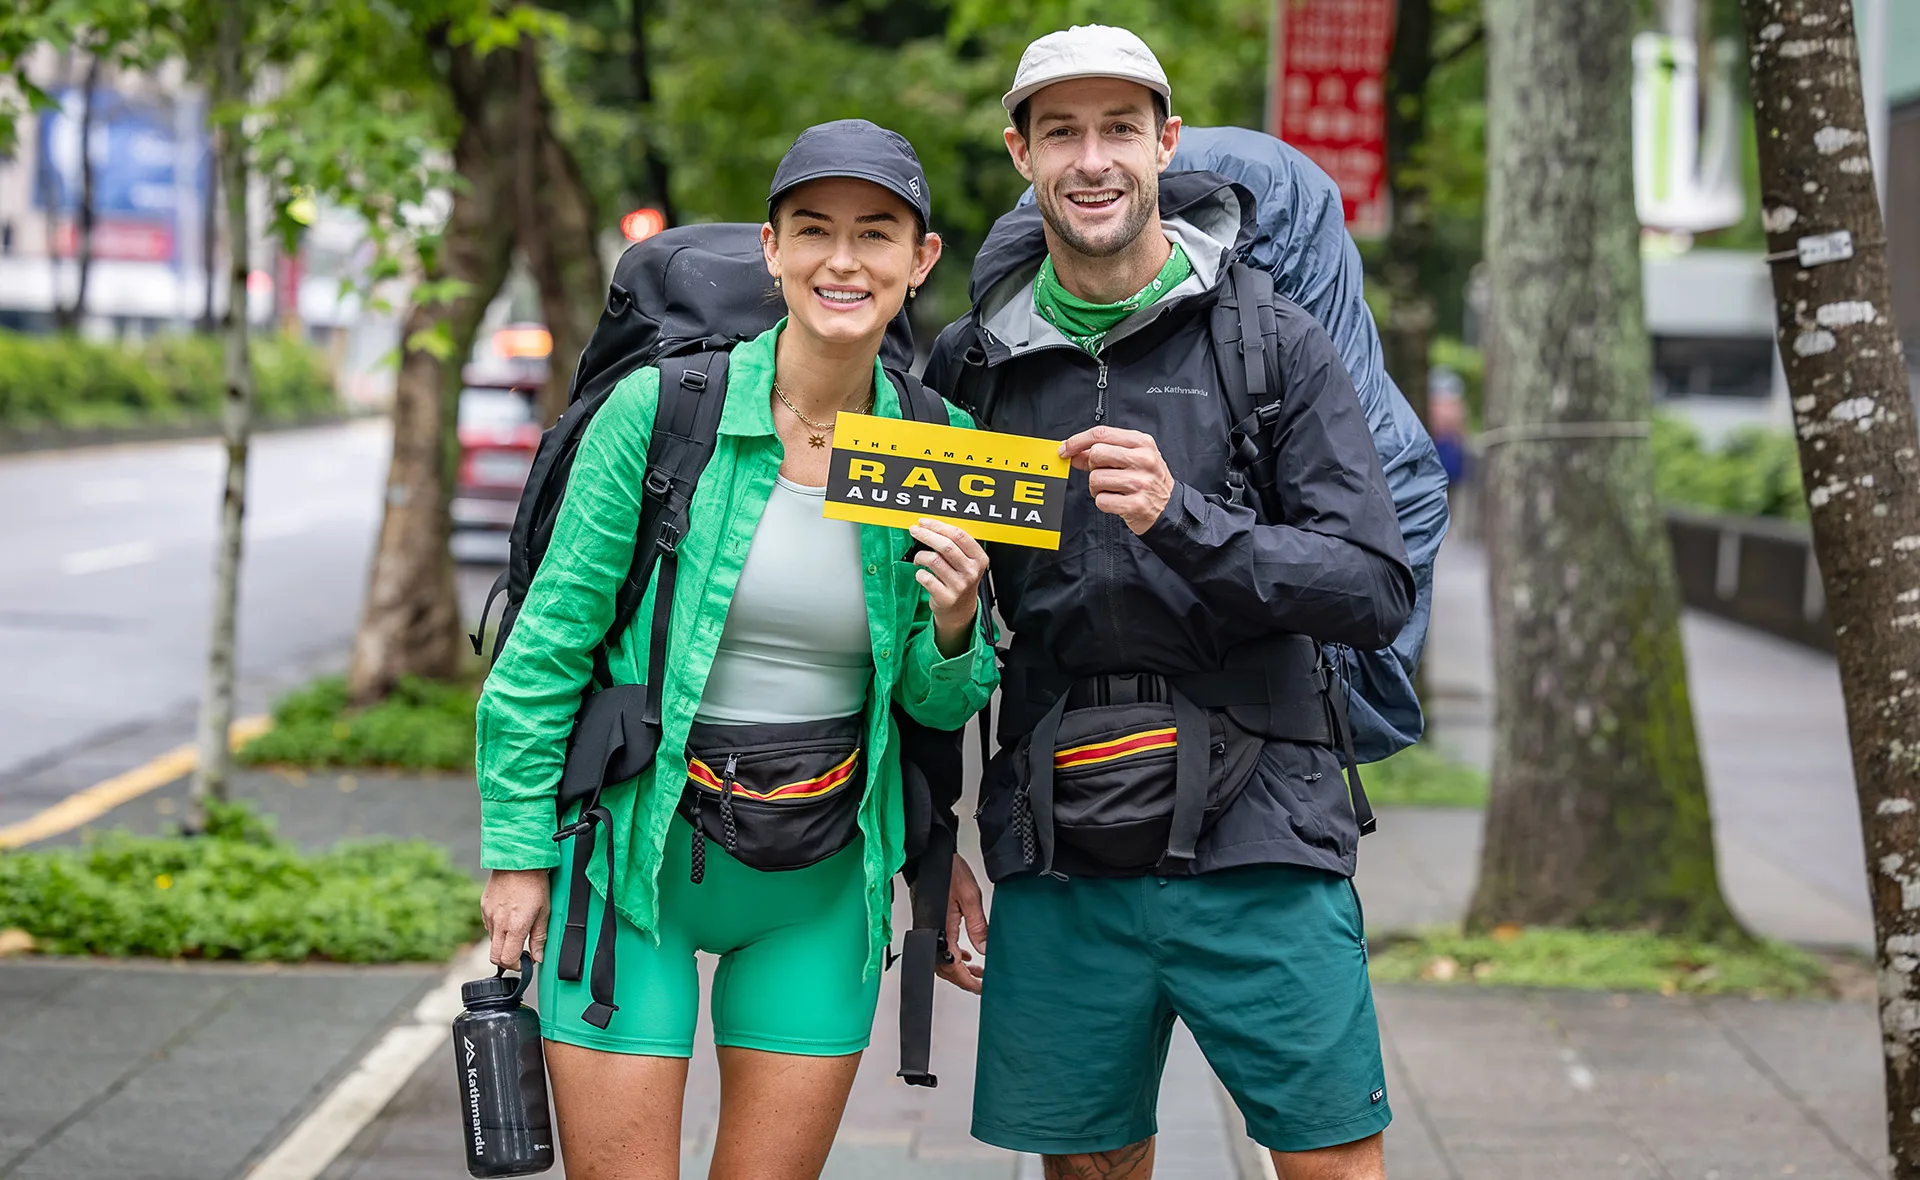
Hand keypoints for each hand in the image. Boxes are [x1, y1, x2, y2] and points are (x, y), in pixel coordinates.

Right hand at [481, 868, 550, 969]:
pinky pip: (488, 925)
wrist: (518, 859)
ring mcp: (489, 915)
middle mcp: (498, 923)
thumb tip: (538, 957)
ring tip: (518, 928)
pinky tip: (510, 916)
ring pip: (492, 940)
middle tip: (521, 954)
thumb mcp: (544, 911)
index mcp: (515, 926)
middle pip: (495, 956)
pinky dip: (498, 928)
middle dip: (507, 960)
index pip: (507, 959)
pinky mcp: (484, 906)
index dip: (517, 966)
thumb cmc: (534, 883)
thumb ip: (540, 937)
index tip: (526, 961)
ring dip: (504, 942)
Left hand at [909, 519, 989, 656]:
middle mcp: (971, 572)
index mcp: (979, 558)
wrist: (960, 610)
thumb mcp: (966, 562)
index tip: (925, 522)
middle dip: (926, 535)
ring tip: (919, 558)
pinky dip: (919, 573)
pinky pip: (926, 578)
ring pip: (933, 560)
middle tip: (915, 531)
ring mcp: (959, 586)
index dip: (939, 526)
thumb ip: (954, 545)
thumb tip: (929, 527)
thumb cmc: (959, 580)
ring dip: (920, 555)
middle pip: (946, 546)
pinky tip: (921, 574)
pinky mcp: (946, 597)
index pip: (959, 535)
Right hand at [939, 854, 987, 993]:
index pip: (953, 966)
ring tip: (978, 971)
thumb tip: (986, 949)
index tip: (981, 987)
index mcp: (941, 929)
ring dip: (959, 968)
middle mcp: (931, 931)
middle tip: (982, 984)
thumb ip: (978, 926)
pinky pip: (941, 947)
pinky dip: (954, 956)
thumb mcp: (970, 897)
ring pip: (942, 960)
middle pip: (945, 968)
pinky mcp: (929, 923)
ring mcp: (928, 928)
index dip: (968, 980)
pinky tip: (966, 954)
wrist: (929, 856)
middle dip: (964, 979)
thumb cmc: (946, 870)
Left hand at [1059, 427, 1174, 534]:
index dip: (1077, 441)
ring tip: (1113, 490)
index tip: (1065, 449)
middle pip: (1096, 454)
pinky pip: (1101, 501)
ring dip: (1097, 488)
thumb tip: (1073, 452)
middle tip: (1104, 474)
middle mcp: (1143, 460)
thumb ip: (1102, 452)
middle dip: (1093, 467)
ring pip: (1096, 479)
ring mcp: (1141, 482)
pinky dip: (1104, 503)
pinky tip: (1117, 501)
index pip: (1101, 434)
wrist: (1168, 508)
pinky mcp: (1136, 504)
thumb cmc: (1147, 480)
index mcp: (1142, 443)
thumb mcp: (1131, 458)